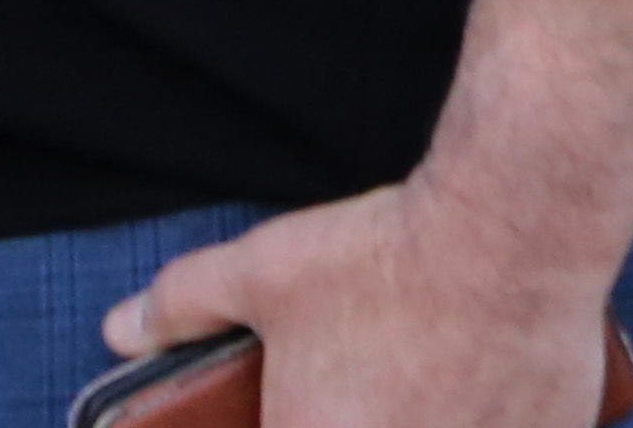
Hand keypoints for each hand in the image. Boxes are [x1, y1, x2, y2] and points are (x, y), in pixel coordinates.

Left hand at [117, 173, 632, 427]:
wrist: (515, 224)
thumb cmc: (387, 256)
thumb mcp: (264, 272)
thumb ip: (182, 307)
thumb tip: (118, 329)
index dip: (299, 421)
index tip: (307, 406)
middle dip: (373, 416)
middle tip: (383, 388)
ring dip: (430, 417)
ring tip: (437, 383)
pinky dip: (496, 418)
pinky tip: (493, 388)